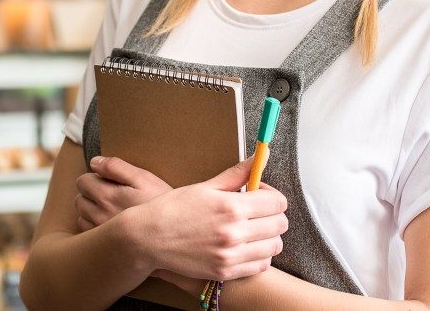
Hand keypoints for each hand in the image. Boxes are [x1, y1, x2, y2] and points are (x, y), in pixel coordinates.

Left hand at [75, 156, 172, 231]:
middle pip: (79, 199)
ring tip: (111, 208)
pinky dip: (93, 225)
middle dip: (90, 192)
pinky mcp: (104, 247)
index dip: (94, 177)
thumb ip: (116, 167)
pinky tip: (110, 223)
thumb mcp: (144, 179)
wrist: (174, 235)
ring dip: (90, 209)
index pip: (83, 181)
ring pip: (82, 216)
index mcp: (107, 196)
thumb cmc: (161, 204)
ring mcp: (101, 234)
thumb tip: (94, 162)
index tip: (107, 180)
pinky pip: (87, 232)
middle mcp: (99, 216)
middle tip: (110, 193)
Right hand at [125, 156, 288, 281]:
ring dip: (269, 236)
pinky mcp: (226, 272)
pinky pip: (261, 265)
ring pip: (274, 246)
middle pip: (280, 224)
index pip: (278, 202)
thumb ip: (237, 174)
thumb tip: (260, 156)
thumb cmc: (174, 209)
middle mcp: (234, 233)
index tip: (260, 194)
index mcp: (231, 207)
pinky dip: (260, 255)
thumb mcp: (206, 187)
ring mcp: (231, 255)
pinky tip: (247, 246)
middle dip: (273, 214)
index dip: (272, 195)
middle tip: (257, 211)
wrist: (150, 237)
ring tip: (252, 229)